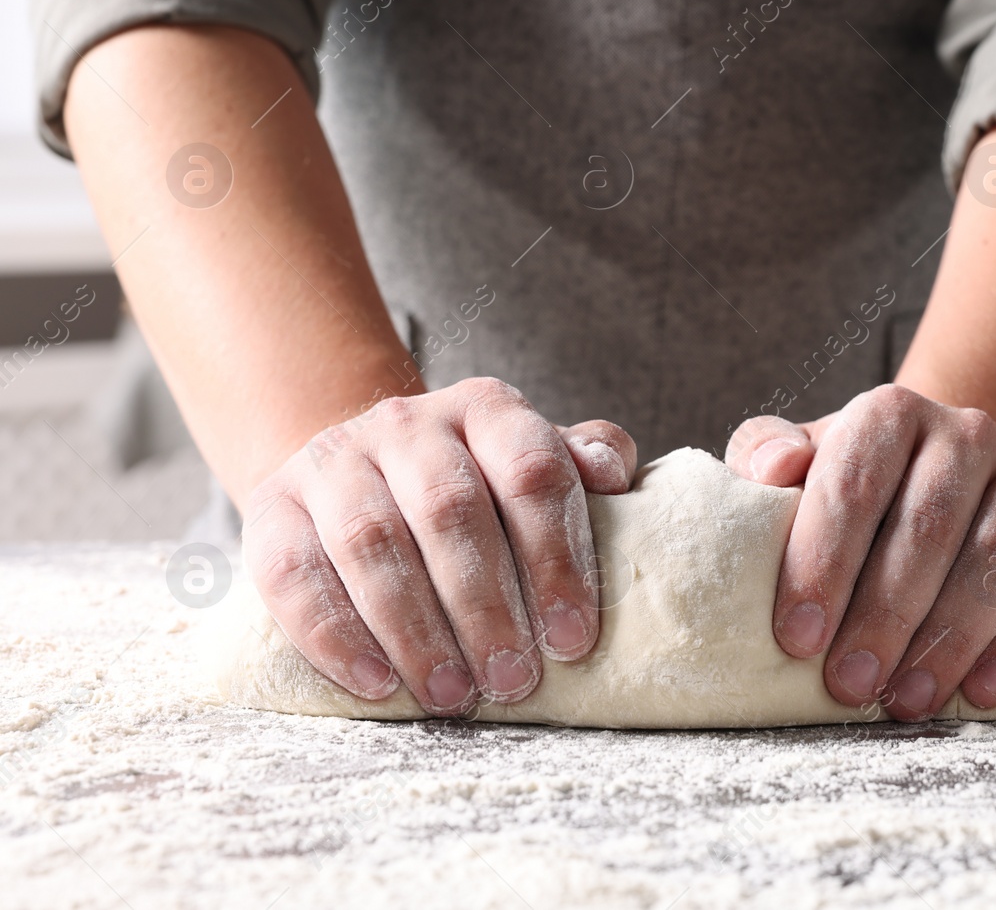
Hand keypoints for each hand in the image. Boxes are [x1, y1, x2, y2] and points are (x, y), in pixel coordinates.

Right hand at [241, 377, 636, 715]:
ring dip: (415, 630)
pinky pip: (292, 573)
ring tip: (452, 696)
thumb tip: (613, 478)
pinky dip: (333, 635)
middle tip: (514, 681)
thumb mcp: (536, 464)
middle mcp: (408, 423)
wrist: (363, 470)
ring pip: (371, 542)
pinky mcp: (273, 507)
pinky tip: (376, 684)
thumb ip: (586, 463)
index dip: (556, 558)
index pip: (531, 471)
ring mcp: (334, 461)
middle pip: (450, 509)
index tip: (572, 638)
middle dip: (486, 606)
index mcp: (487, 409)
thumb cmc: (477, 485)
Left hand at [726, 384, 995, 720]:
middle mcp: (967, 431)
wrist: (945, 479)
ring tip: (909, 702)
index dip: (823, 563)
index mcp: (890, 413)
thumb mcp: (801, 462)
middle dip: (884, 616)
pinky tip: (983, 692)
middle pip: (927, 527)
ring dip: (951, 639)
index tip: (797, 638)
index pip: (854, 485)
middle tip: (850, 685)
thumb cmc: (857, 487)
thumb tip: (772, 468)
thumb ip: (766, 453)